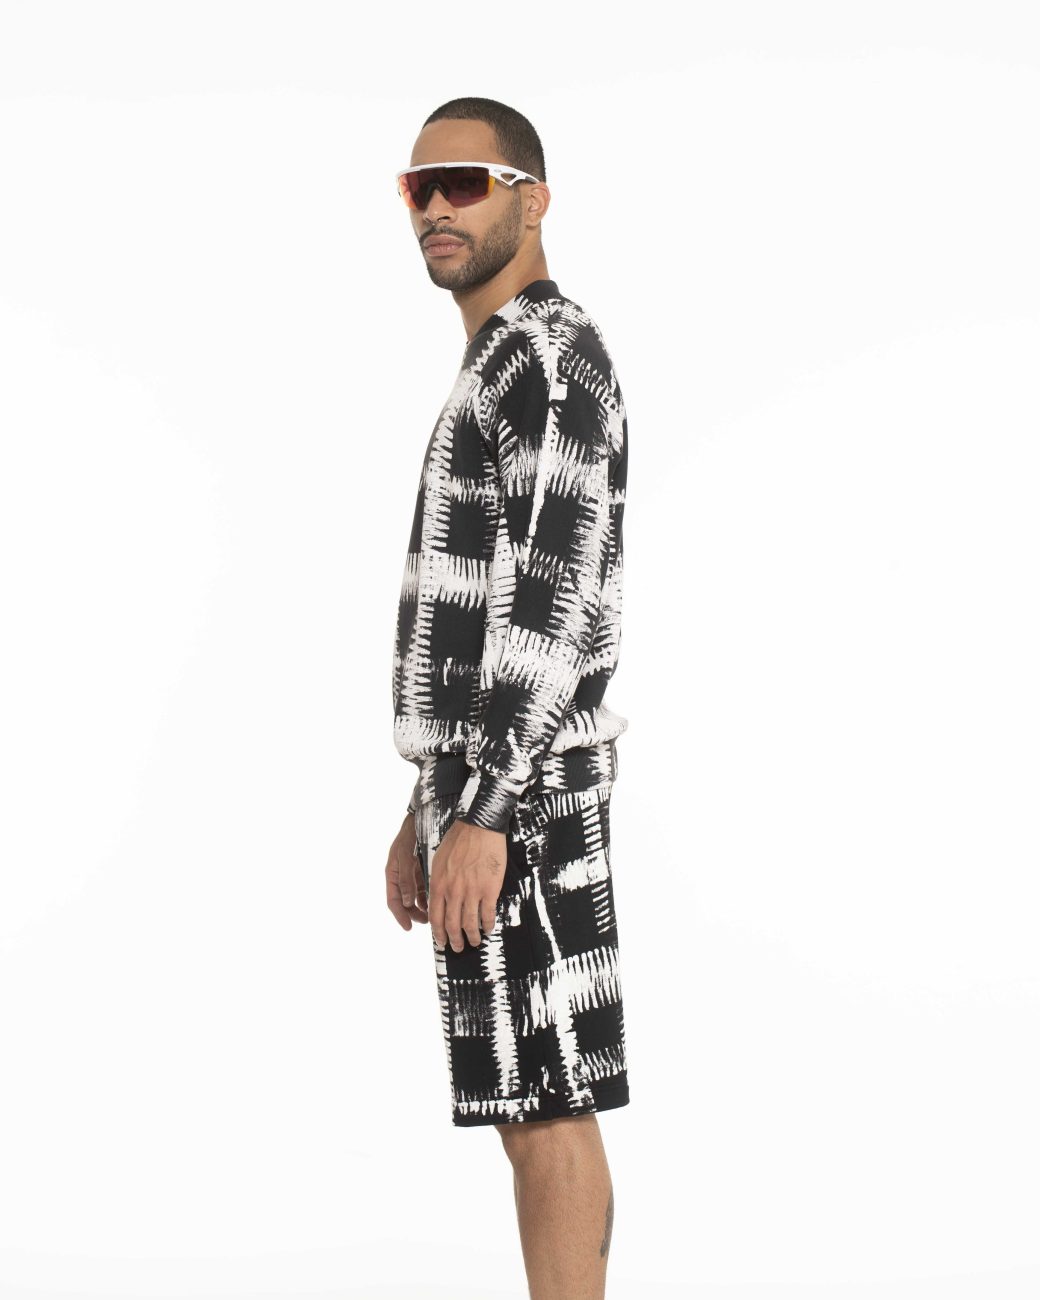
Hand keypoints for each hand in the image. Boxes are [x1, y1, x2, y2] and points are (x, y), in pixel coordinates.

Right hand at [386, 813, 428, 930]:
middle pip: (405, 902)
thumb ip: (406, 879)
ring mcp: (412, 875)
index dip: (400, 915)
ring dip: (422, 908)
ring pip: (415, 897)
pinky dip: (429, 897)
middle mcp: (401, 877)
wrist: (422, 819)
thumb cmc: (410, 836)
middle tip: (427, 922)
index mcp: (392, 874)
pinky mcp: (422, 871)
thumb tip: (407, 902)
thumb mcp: (405, 856)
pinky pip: (424, 889)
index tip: (409, 927)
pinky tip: (438, 902)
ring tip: (434, 915)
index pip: (393, 901)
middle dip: (413, 914)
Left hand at [428, 818, 505, 952]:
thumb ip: (438, 882)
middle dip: (454, 940)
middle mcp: (453, 892)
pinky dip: (487, 925)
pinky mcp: (489, 889)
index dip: (438, 933)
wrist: (478, 827)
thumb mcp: (438, 861)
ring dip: (472, 937)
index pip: (435, 917)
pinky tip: (488, 929)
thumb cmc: (457, 840)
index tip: (441, 941)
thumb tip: (439, 899)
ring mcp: (472, 891)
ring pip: (469, 923)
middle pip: (452, 925)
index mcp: (439, 885)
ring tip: (474, 943)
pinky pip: (487, 914)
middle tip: (457, 948)